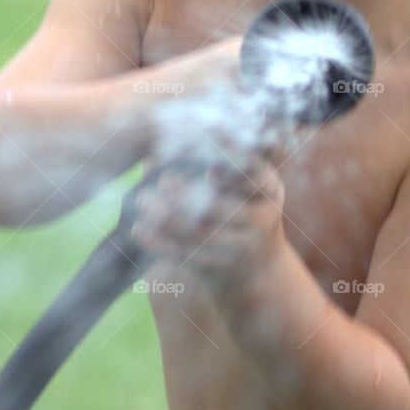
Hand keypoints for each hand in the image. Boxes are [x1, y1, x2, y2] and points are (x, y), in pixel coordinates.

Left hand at [128, 149, 286, 294]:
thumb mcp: (244, 188)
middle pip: (218, 206)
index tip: (205, 163)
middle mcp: (263, 219)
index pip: (252, 173)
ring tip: (141, 201)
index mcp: (269, 190)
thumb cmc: (241, 210)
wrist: (258, 267)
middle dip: (185, 193)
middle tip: (162, 179)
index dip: (229, 167)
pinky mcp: (223, 269)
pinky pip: (187, 255)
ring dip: (165, 217)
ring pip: (198, 232)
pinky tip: (139, 230)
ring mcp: (244, 247)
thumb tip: (172, 139)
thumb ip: (215, 162)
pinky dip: (160, 242)